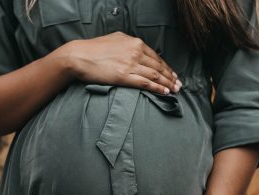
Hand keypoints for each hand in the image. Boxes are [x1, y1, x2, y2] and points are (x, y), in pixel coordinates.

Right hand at [60, 31, 181, 94]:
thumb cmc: (93, 49)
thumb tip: (137, 48)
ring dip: (167, 83)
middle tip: (179, 84)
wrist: (79, 56)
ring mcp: (130, 64)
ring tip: (175, 90)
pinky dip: (157, 88)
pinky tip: (165, 92)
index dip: (166, 67)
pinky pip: (146, 83)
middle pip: (158, 66)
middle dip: (170, 76)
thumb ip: (128, 43)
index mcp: (134, 42)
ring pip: (155, 75)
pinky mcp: (124, 76)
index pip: (156, 56)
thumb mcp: (114, 39)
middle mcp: (135, 52)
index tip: (172, 74)